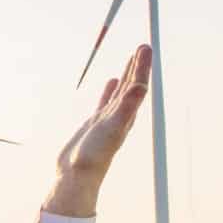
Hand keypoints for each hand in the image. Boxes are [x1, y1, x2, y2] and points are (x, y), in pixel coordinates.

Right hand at [44, 43, 150, 216]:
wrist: (76, 176)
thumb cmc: (94, 155)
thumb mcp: (112, 128)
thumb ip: (127, 107)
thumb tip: (141, 86)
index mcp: (127, 115)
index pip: (138, 85)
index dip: (142, 66)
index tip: (145, 47)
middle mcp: (121, 116)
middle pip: (132, 85)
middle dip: (138, 66)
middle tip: (143, 47)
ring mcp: (108, 119)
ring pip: (121, 91)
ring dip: (127, 75)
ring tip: (132, 59)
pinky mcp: (94, 124)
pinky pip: (105, 101)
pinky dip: (110, 90)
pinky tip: (111, 82)